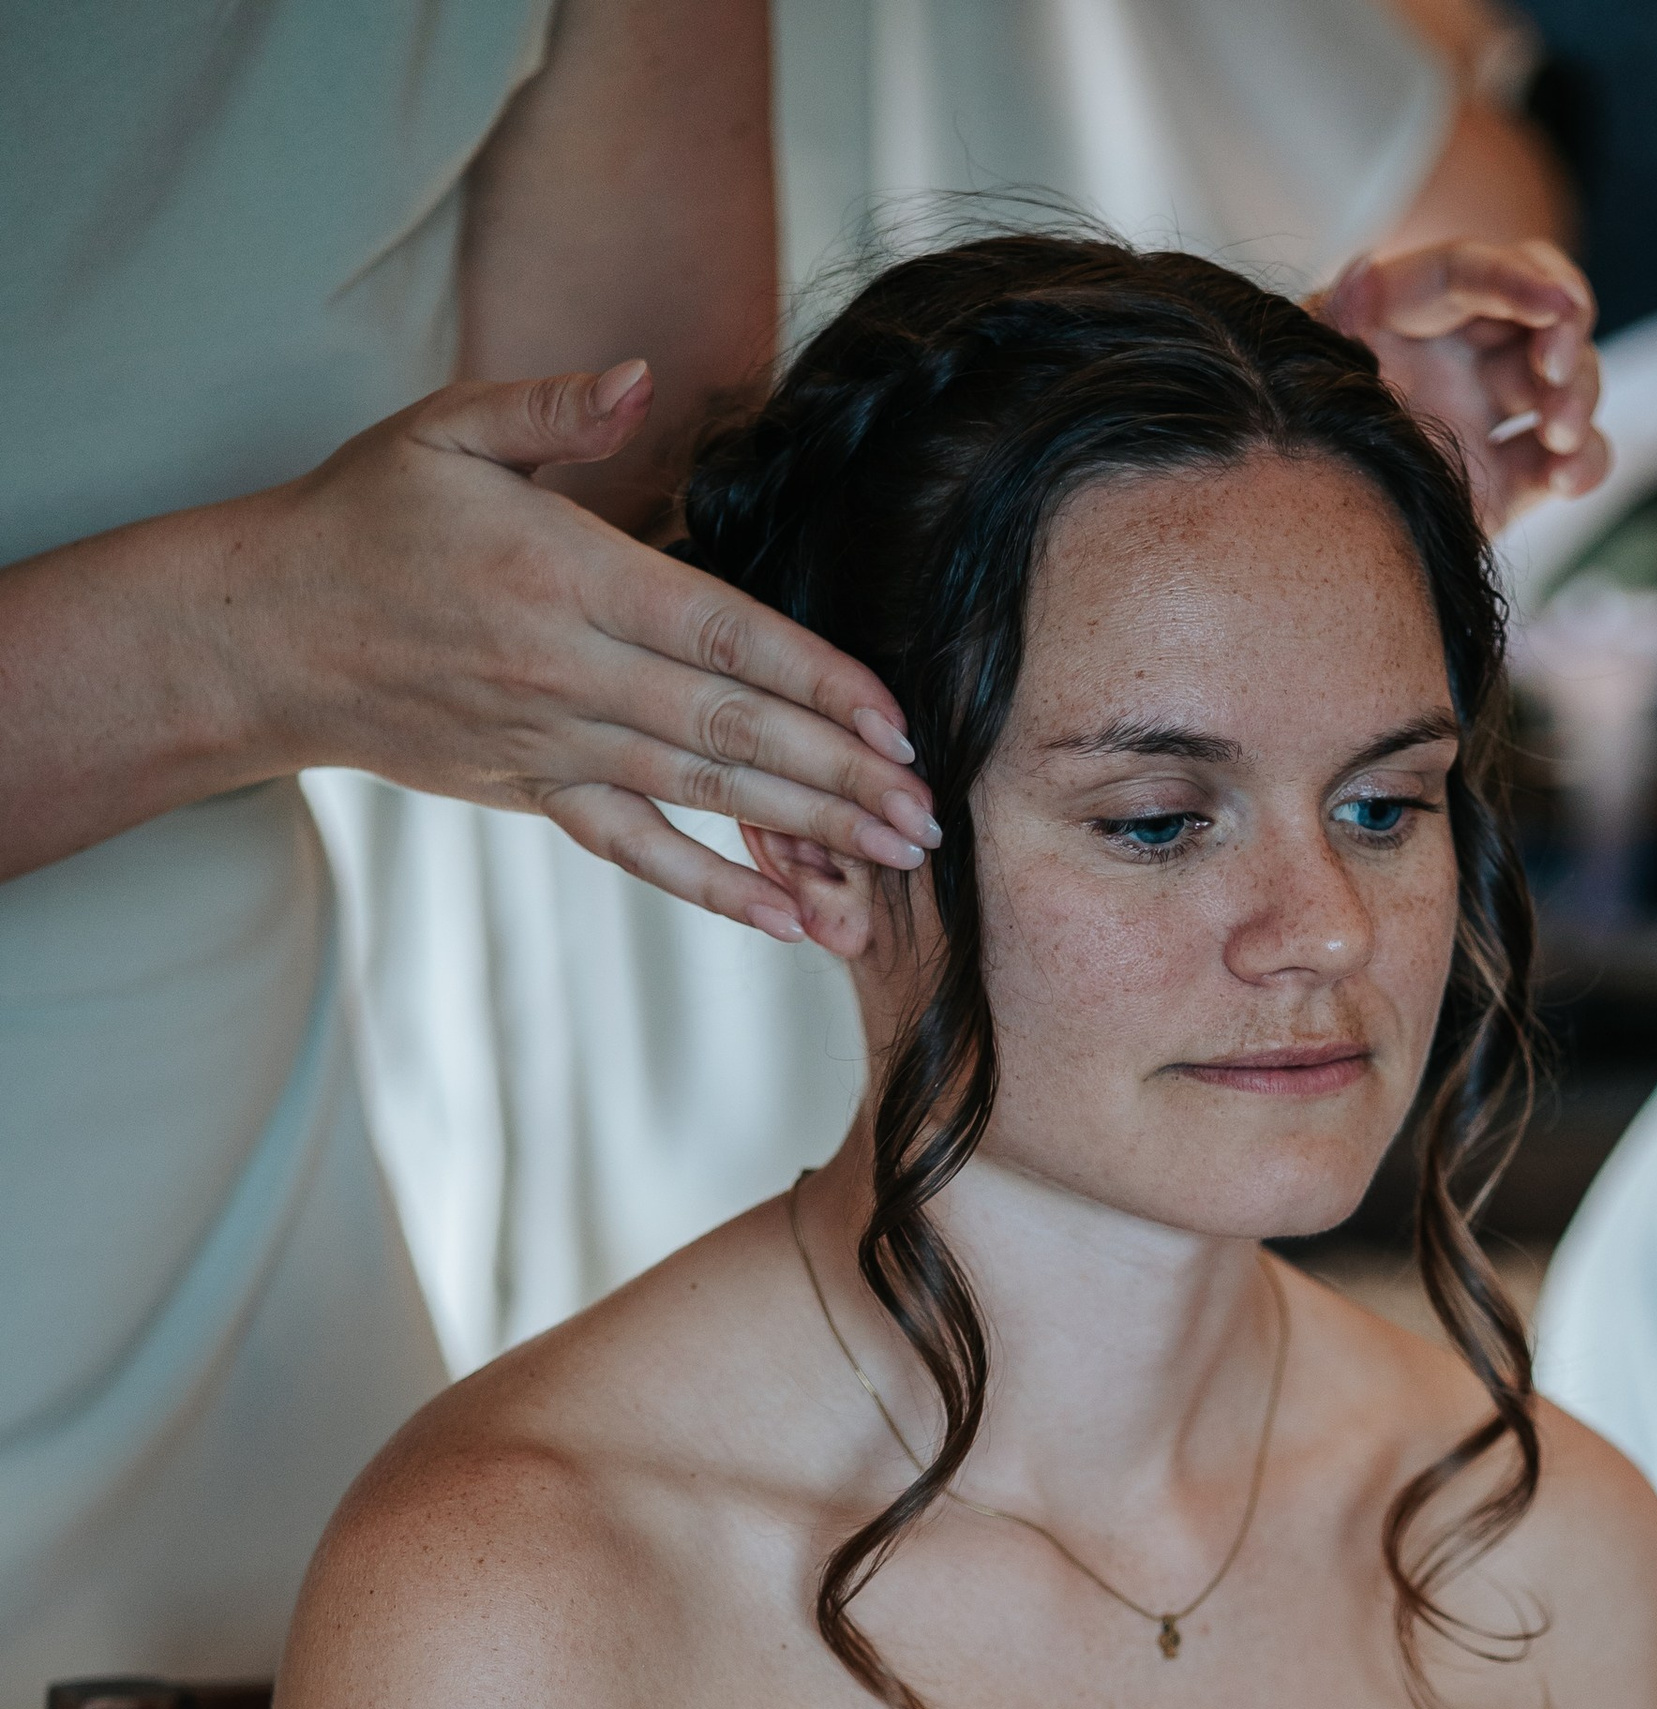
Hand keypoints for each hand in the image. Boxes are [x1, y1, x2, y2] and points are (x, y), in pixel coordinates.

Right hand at [256, 362, 938, 937]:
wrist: (265, 635)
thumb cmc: (364, 518)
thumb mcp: (444, 431)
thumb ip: (553, 410)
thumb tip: (639, 378)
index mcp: (568, 576)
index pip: (721, 631)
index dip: (816, 679)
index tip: (895, 719)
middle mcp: (570, 673)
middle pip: (732, 728)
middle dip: (840, 777)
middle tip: (931, 815)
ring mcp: (555, 745)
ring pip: (702, 795)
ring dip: (804, 836)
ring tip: (892, 868)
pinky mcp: (536, 795)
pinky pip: (640, 853)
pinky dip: (716, 890)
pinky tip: (789, 922)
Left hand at [1319, 241, 1609, 531]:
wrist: (1298, 539)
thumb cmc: (1290, 431)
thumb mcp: (1302, 372)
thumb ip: (1332, 322)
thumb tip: (1363, 270)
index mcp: (1406, 312)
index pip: (1469, 274)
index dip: (1515, 279)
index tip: (1555, 300)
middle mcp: (1458, 355)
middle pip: (1540, 317)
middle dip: (1562, 333)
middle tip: (1552, 371)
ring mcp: (1488, 417)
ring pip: (1568, 383)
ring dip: (1580, 396)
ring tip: (1557, 430)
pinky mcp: (1509, 482)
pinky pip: (1567, 461)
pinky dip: (1584, 463)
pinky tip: (1567, 477)